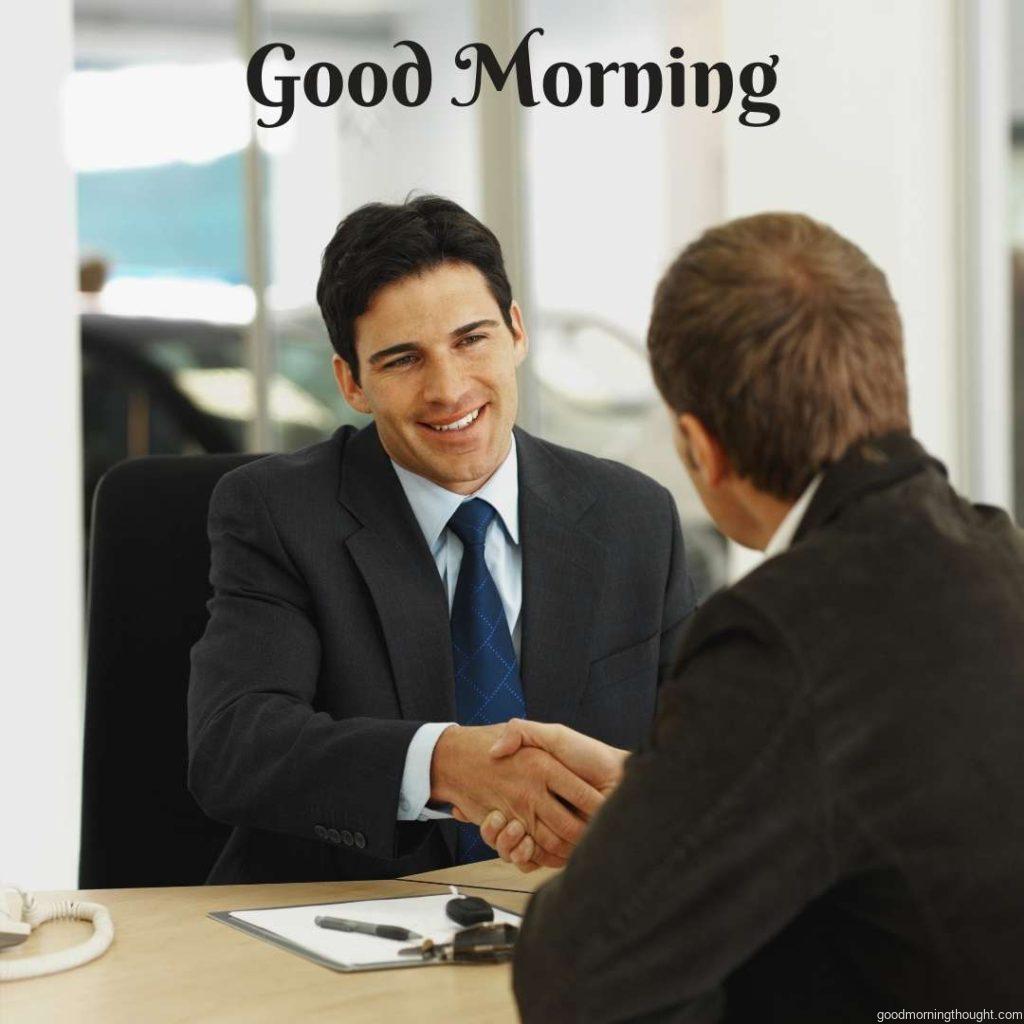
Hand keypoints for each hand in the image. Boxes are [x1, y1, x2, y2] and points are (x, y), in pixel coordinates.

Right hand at [479, 720, 628, 870]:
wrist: (619, 776)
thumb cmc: (588, 753)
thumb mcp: (551, 735)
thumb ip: (521, 733)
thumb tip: (494, 751)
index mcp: (534, 785)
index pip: (497, 804)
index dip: (484, 810)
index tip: (470, 807)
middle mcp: (539, 808)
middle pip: (504, 830)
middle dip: (495, 831)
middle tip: (495, 819)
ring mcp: (549, 828)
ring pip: (516, 847)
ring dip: (507, 843)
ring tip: (511, 829)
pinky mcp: (561, 847)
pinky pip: (534, 860)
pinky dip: (525, 857)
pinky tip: (525, 844)